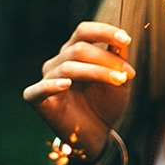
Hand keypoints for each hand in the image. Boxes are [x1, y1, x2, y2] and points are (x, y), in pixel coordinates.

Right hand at [23, 21, 135, 157]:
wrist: (97, 134)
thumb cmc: (106, 103)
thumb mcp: (120, 79)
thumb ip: (119, 59)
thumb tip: (122, 39)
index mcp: (75, 51)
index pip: (84, 31)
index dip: (104, 31)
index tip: (125, 39)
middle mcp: (59, 61)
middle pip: (79, 49)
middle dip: (106, 59)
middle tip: (127, 74)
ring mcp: (47, 78)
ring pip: (69, 67)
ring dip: (98, 72)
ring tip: (120, 81)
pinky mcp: (36, 98)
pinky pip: (41, 88)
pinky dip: (52, 84)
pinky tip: (66, 84)